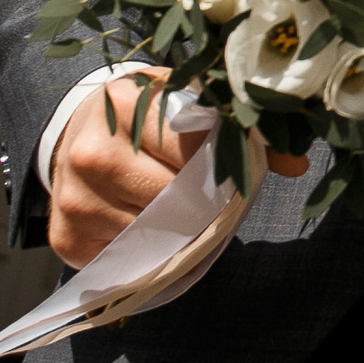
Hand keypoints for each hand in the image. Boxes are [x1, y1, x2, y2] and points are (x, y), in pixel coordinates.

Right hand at [46, 73, 308, 267]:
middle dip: (203, 202)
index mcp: (126, 102)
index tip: (235, 169)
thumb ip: (244, 129)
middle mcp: (91, 151)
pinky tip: (150, 229)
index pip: (196, 148)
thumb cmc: (144, 115)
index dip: (223, 164)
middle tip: (214, 198)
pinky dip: (148, 252)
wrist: (75, 130)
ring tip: (182, 211)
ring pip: (155, 234)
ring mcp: (74, 198)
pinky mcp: (65, 237)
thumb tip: (298, 164)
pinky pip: (128, 261)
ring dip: (178, 230)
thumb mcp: (187, 101)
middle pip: (175, 198)